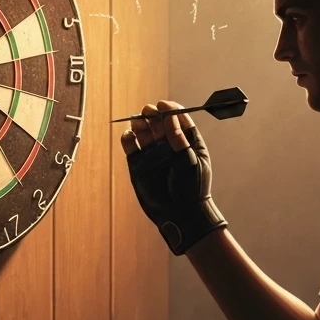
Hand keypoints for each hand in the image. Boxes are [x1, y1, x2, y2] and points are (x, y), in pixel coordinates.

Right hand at [120, 99, 227, 254]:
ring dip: (140, 123)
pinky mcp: (139, 164)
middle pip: (158, 122)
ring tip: (138, 121)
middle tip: (148, 111)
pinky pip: (130, 146)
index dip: (171, 109)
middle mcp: (169, 145)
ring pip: (143, 131)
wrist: (180, 215)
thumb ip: (179, 139)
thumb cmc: (192, 188)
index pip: (178, 118)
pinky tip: (130, 135)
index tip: (164, 105)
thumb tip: (170, 117)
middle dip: (153, 114)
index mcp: (187, 141)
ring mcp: (153, 154)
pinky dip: (127, 138)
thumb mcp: (189, 161)